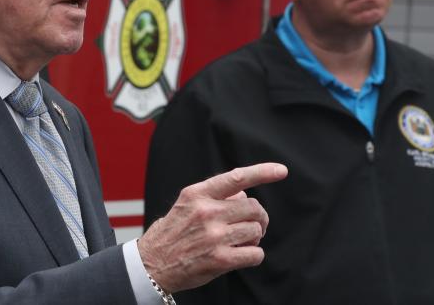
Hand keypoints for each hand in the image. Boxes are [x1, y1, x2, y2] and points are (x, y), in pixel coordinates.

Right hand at [138, 162, 287, 293]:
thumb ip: (214, 196)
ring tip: (240, 242)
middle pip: (253, 207)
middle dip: (259, 216)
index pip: (236, 178)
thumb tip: (243, 194)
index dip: (262, 172)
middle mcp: (206, 212)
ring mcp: (214, 236)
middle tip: (255, 224)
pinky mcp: (220, 259)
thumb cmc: (171, 233)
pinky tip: (241, 255)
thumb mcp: (186, 205)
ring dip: (254, 237)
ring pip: (255, 230)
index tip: (281, 170)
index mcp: (197, 194)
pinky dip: (254, 255)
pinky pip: (256, 254)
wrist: (152, 263)